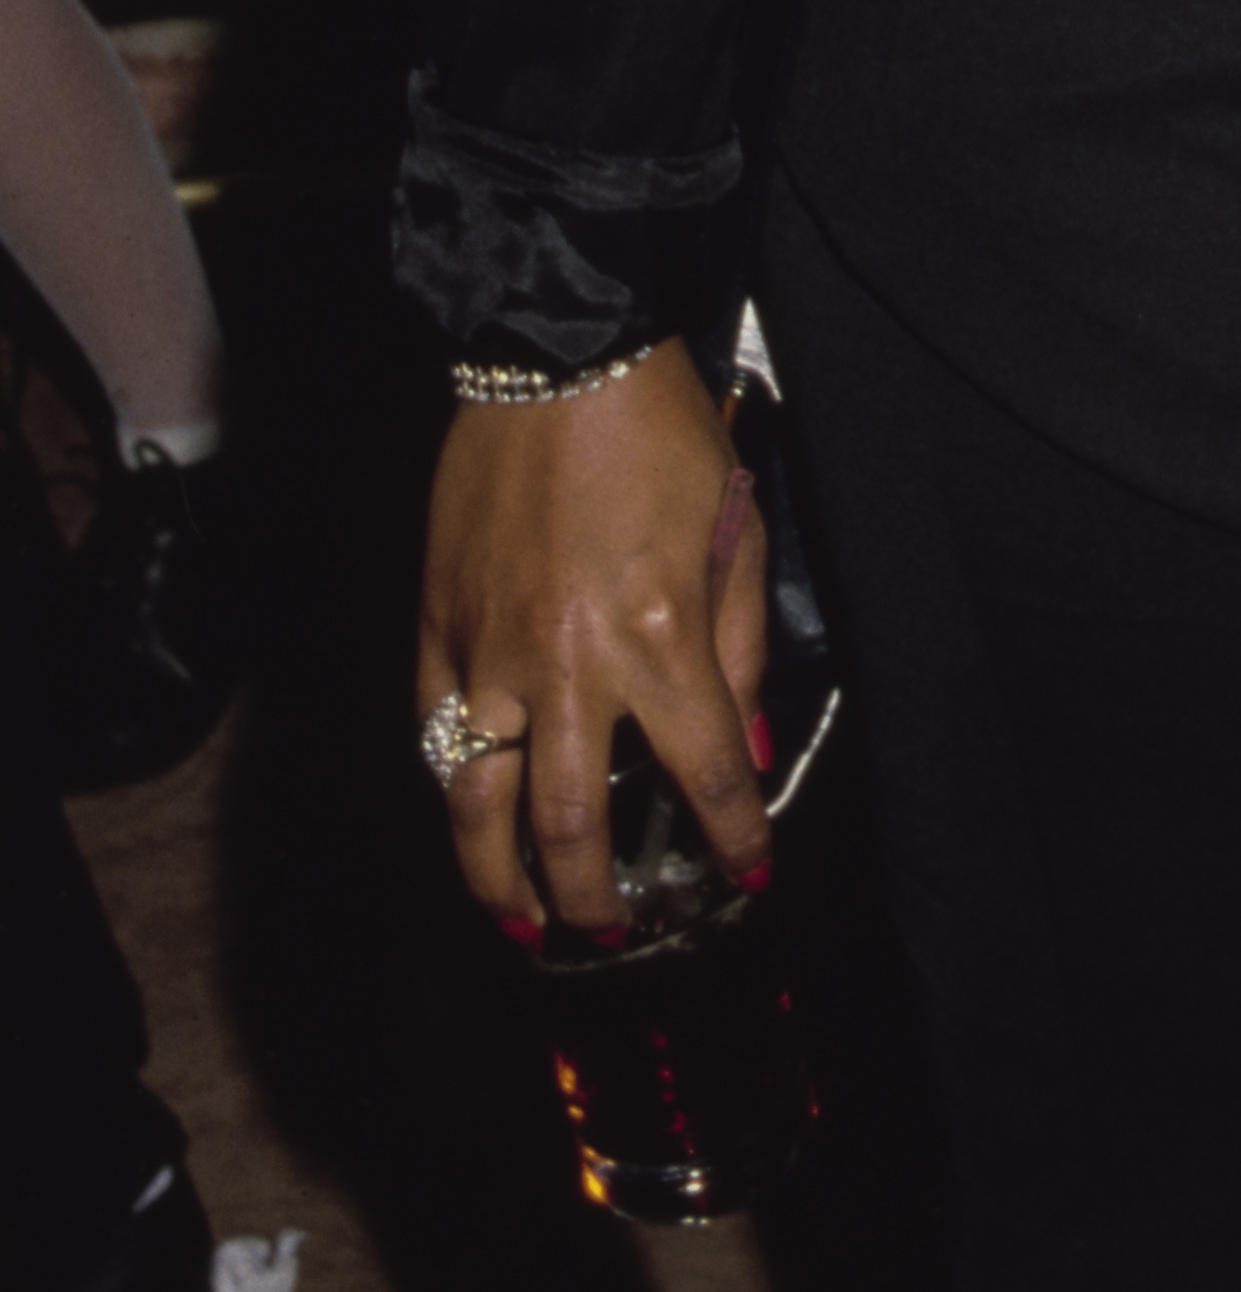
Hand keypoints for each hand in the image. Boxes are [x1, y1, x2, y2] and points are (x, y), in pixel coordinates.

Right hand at [417, 347, 775, 942]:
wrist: (558, 360)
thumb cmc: (657, 433)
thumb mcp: (733, 532)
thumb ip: (740, 649)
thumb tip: (752, 744)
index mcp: (659, 635)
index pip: (708, 773)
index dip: (735, 835)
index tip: (749, 872)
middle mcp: (570, 663)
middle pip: (576, 827)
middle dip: (600, 899)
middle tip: (618, 931)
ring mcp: (490, 653)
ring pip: (480, 805)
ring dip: (501, 882)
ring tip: (525, 924)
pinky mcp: (437, 628)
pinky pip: (437, 736)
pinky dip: (455, 791)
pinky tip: (474, 820)